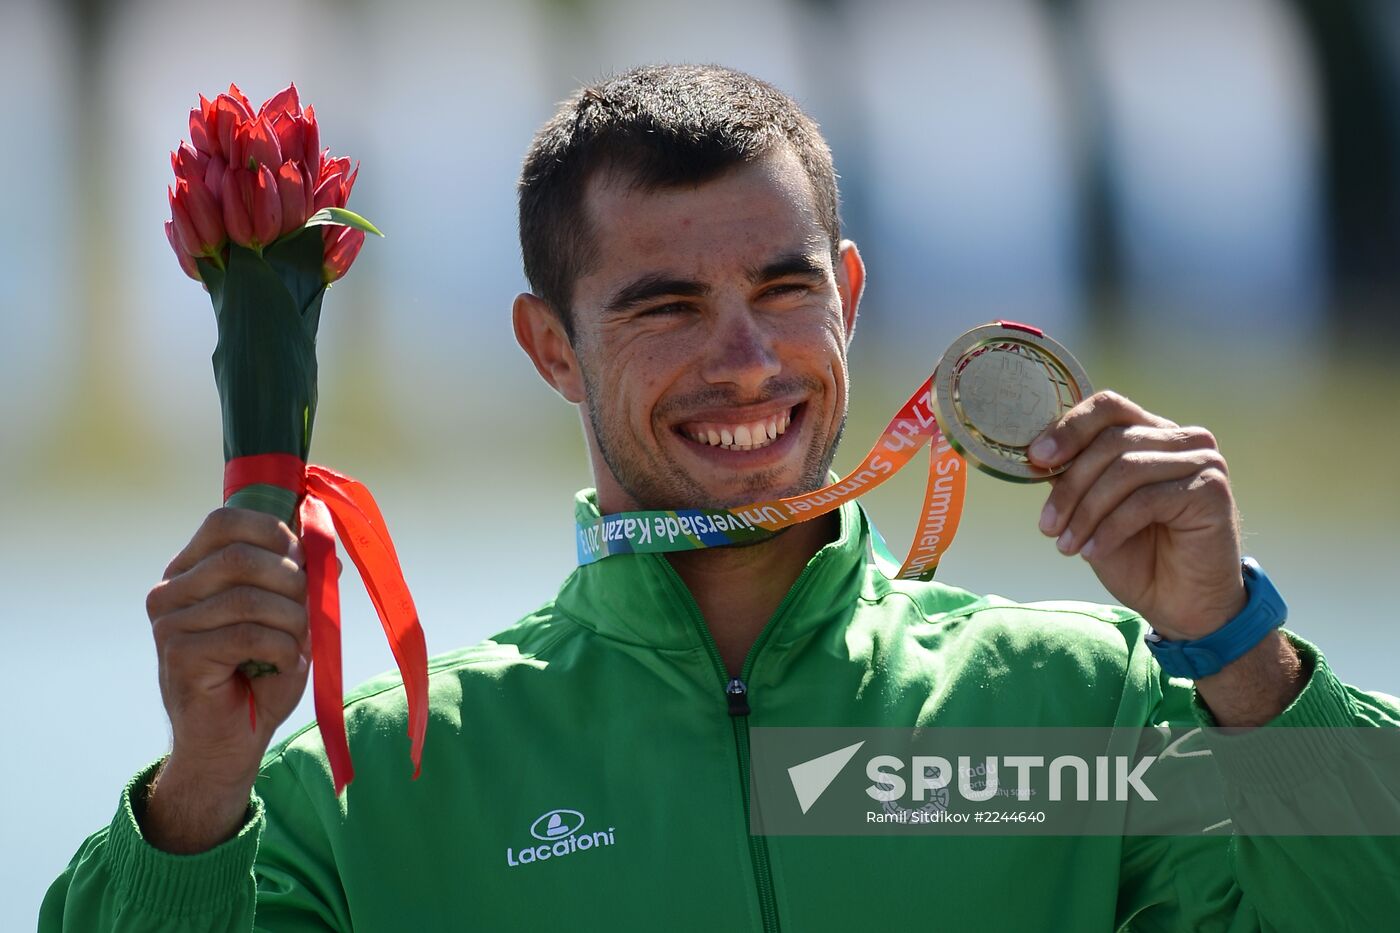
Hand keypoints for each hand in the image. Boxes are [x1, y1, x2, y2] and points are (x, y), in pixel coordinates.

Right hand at [142, 507, 308, 850]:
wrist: (230, 741)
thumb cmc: (259, 673)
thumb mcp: (285, 615)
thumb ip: (298, 578)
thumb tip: (325, 545)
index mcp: (190, 570)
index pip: (225, 521)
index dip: (273, 531)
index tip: (302, 558)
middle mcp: (170, 591)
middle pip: (241, 557)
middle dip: (291, 580)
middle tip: (306, 610)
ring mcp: (169, 623)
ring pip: (248, 598)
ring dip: (291, 621)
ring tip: (296, 643)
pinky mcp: (180, 655)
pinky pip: (248, 636)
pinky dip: (281, 648)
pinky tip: (283, 663)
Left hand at [1029, 391, 1245, 640]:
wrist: (1181, 604)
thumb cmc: (1136, 556)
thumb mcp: (1092, 508)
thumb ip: (1073, 474)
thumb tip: (1037, 454)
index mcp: (1152, 433)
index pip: (1108, 407)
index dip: (1068, 428)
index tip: (1035, 458)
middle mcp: (1181, 439)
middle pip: (1111, 442)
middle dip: (1070, 485)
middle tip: (1047, 525)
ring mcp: (1201, 460)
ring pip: (1126, 470)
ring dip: (1086, 511)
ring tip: (1066, 545)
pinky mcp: (1211, 490)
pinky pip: (1145, 500)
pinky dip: (1110, 528)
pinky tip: (1092, 551)